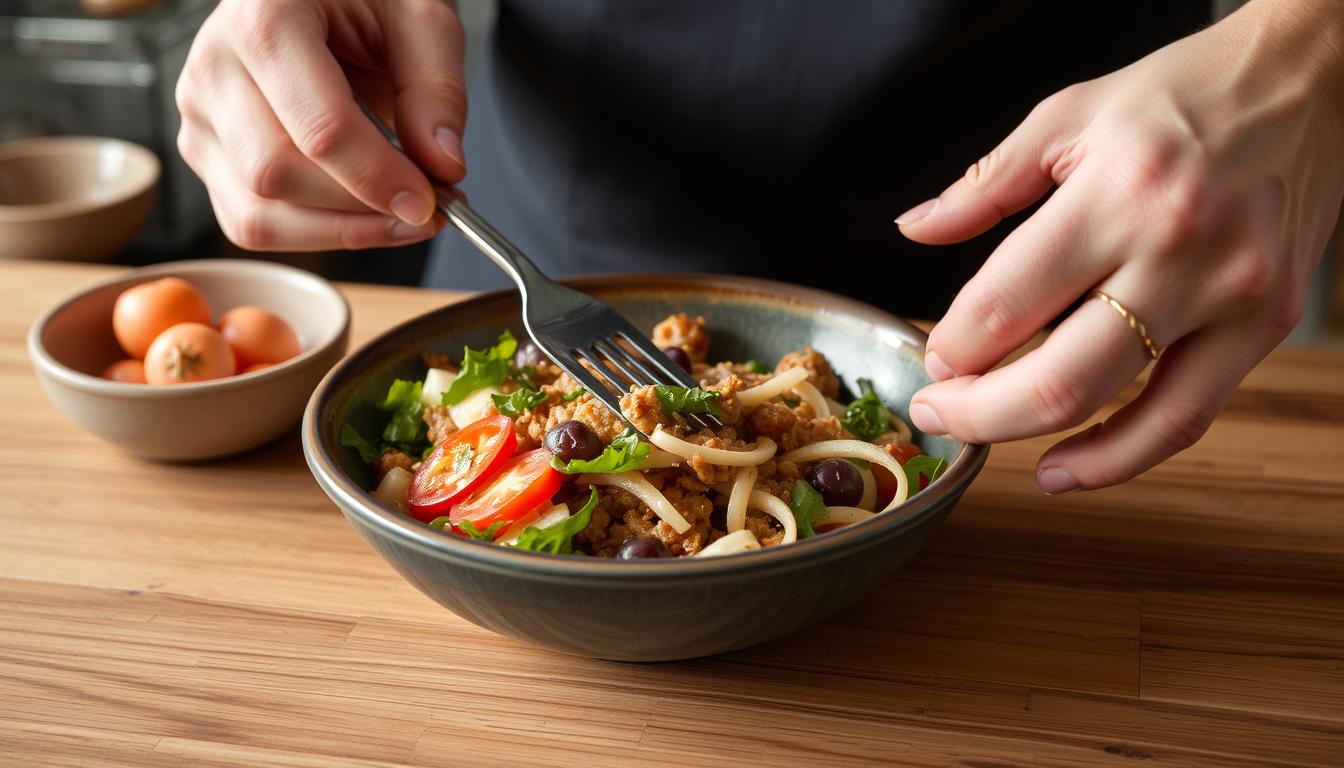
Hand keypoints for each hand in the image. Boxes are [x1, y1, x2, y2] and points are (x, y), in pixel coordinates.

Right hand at [176, 0, 465, 250]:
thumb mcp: (423, 18)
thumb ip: (438, 89)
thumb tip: (442, 168)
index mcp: (265, 16)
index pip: (318, 126)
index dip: (378, 177)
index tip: (431, 202)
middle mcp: (214, 65)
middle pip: (278, 175)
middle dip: (362, 209)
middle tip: (431, 209)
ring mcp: (201, 114)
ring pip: (258, 214)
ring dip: (342, 232)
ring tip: (402, 216)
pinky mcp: (207, 152)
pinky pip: (251, 223)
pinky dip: (314, 234)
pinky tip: (363, 216)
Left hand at [897, 0, 1343, 492]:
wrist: (1313, 82)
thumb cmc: (1186, 93)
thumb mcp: (1068, 115)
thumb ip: (983, 183)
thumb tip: (914, 228)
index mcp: (1115, 193)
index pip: (1002, 305)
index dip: (950, 346)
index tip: (933, 354)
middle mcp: (1177, 251)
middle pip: (1054, 379)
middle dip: (974, 411)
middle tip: (937, 410)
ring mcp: (1230, 297)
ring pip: (1118, 410)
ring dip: (1033, 441)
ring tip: (982, 440)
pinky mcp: (1265, 326)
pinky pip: (1185, 417)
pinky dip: (1120, 457)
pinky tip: (1067, 467)